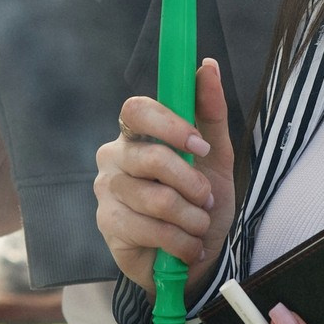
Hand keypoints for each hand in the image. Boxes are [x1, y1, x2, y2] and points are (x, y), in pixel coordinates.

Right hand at [96, 60, 235, 289]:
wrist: (198, 257)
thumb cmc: (202, 202)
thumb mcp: (216, 157)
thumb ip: (211, 112)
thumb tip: (208, 65)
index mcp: (137, 134)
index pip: (136, 110)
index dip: (168, 124)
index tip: (198, 145)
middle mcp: (114, 157)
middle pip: (151, 158)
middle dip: (192, 183)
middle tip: (208, 199)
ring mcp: (107, 192)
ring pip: (156, 199)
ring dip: (192, 218)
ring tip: (198, 225)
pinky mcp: (107, 225)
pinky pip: (152, 230)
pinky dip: (183, 242)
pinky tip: (189, 247)